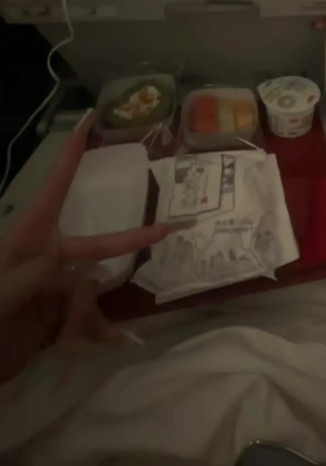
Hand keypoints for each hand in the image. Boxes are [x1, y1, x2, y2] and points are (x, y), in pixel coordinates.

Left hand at [0, 122, 181, 382]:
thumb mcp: (1, 294)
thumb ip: (37, 275)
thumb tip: (84, 268)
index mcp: (30, 239)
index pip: (55, 189)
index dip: (71, 156)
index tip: (87, 123)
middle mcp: (46, 257)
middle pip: (98, 244)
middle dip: (132, 239)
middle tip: (169, 229)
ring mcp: (53, 288)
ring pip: (94, 289)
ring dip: (92, 314)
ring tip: (85, 336)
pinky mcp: (56, 318)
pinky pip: (87, 320)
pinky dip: (97, 332)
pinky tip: (109, 343)